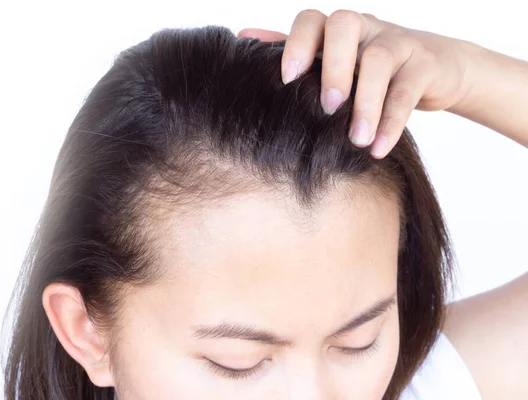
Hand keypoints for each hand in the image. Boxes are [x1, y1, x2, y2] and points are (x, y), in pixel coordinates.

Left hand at [237, 9, 476, 157]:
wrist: (435, 68)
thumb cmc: (369, 69)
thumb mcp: (333, 60)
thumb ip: (295, 50)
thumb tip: (244, 37)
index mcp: (337, 30)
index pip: (312, 20)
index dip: (297, 44)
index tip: (287, 79)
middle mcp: (365, 28)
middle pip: (344, 24)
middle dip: (333, 66)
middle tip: (328, 108)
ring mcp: (397, 42)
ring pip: (378, 60)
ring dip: (365, 103)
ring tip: (356, 140)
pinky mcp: (424, 65)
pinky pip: (407, 91)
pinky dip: (392, 122)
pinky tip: (378, 148)